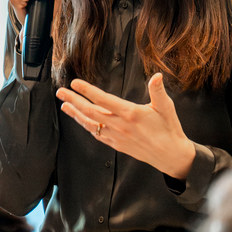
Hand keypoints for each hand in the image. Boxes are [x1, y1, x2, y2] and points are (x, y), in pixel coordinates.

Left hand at [57, 73, 197, 178]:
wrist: (170, 155)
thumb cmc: (169, 129)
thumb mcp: (166, 107)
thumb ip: (158, 91)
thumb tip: (157, 76)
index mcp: (130, 113)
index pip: (103, 99)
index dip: (88, 91)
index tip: (75, 83)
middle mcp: (120, 125)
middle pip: (91, 111)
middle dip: (74, 101)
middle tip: (61, 92)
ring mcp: (116, 136)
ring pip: (91, 124)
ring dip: (76, 114)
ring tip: (64, 106)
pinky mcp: (117, 144)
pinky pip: (97, 134)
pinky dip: (87, 126)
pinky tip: (81, 120)